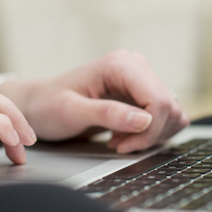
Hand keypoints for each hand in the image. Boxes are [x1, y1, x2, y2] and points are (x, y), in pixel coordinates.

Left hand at [0, 50, 189, 153]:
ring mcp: (142, 79)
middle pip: (170, 108)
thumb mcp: (72, 112)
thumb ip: (108, 114)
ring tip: (119, 140)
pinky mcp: (143, 94)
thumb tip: (144, 120)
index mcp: (121, 64)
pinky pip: (166, 118)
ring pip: (173, 114)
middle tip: (118, 145)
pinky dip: (150, 134)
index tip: (122, 146)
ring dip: (151, 136)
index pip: (160, 101)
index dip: (149, 131)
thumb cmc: (49, 105)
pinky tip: (124, 136)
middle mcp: (136, 66)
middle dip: (148, 136)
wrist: (39, 104)